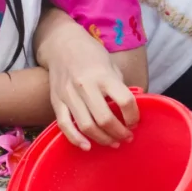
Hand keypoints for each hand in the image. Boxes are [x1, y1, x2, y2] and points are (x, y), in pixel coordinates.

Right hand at [39, 20, 137, 149]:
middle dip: (120, 133)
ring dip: (102, 139)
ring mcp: (69, 94)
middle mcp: (86, 85)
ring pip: (86, 126)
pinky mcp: (56, 101)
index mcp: (104, 75)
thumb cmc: (91, 55)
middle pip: (105, 119)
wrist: (61, 44)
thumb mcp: (111, 66)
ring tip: (113, 142)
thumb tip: (130, 110)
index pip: (125, 101)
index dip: (133, 116)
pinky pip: (64, 125)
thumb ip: (119, 87)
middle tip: (127, 137)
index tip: (135, 122)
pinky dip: (76, 139)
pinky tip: (87, 146)